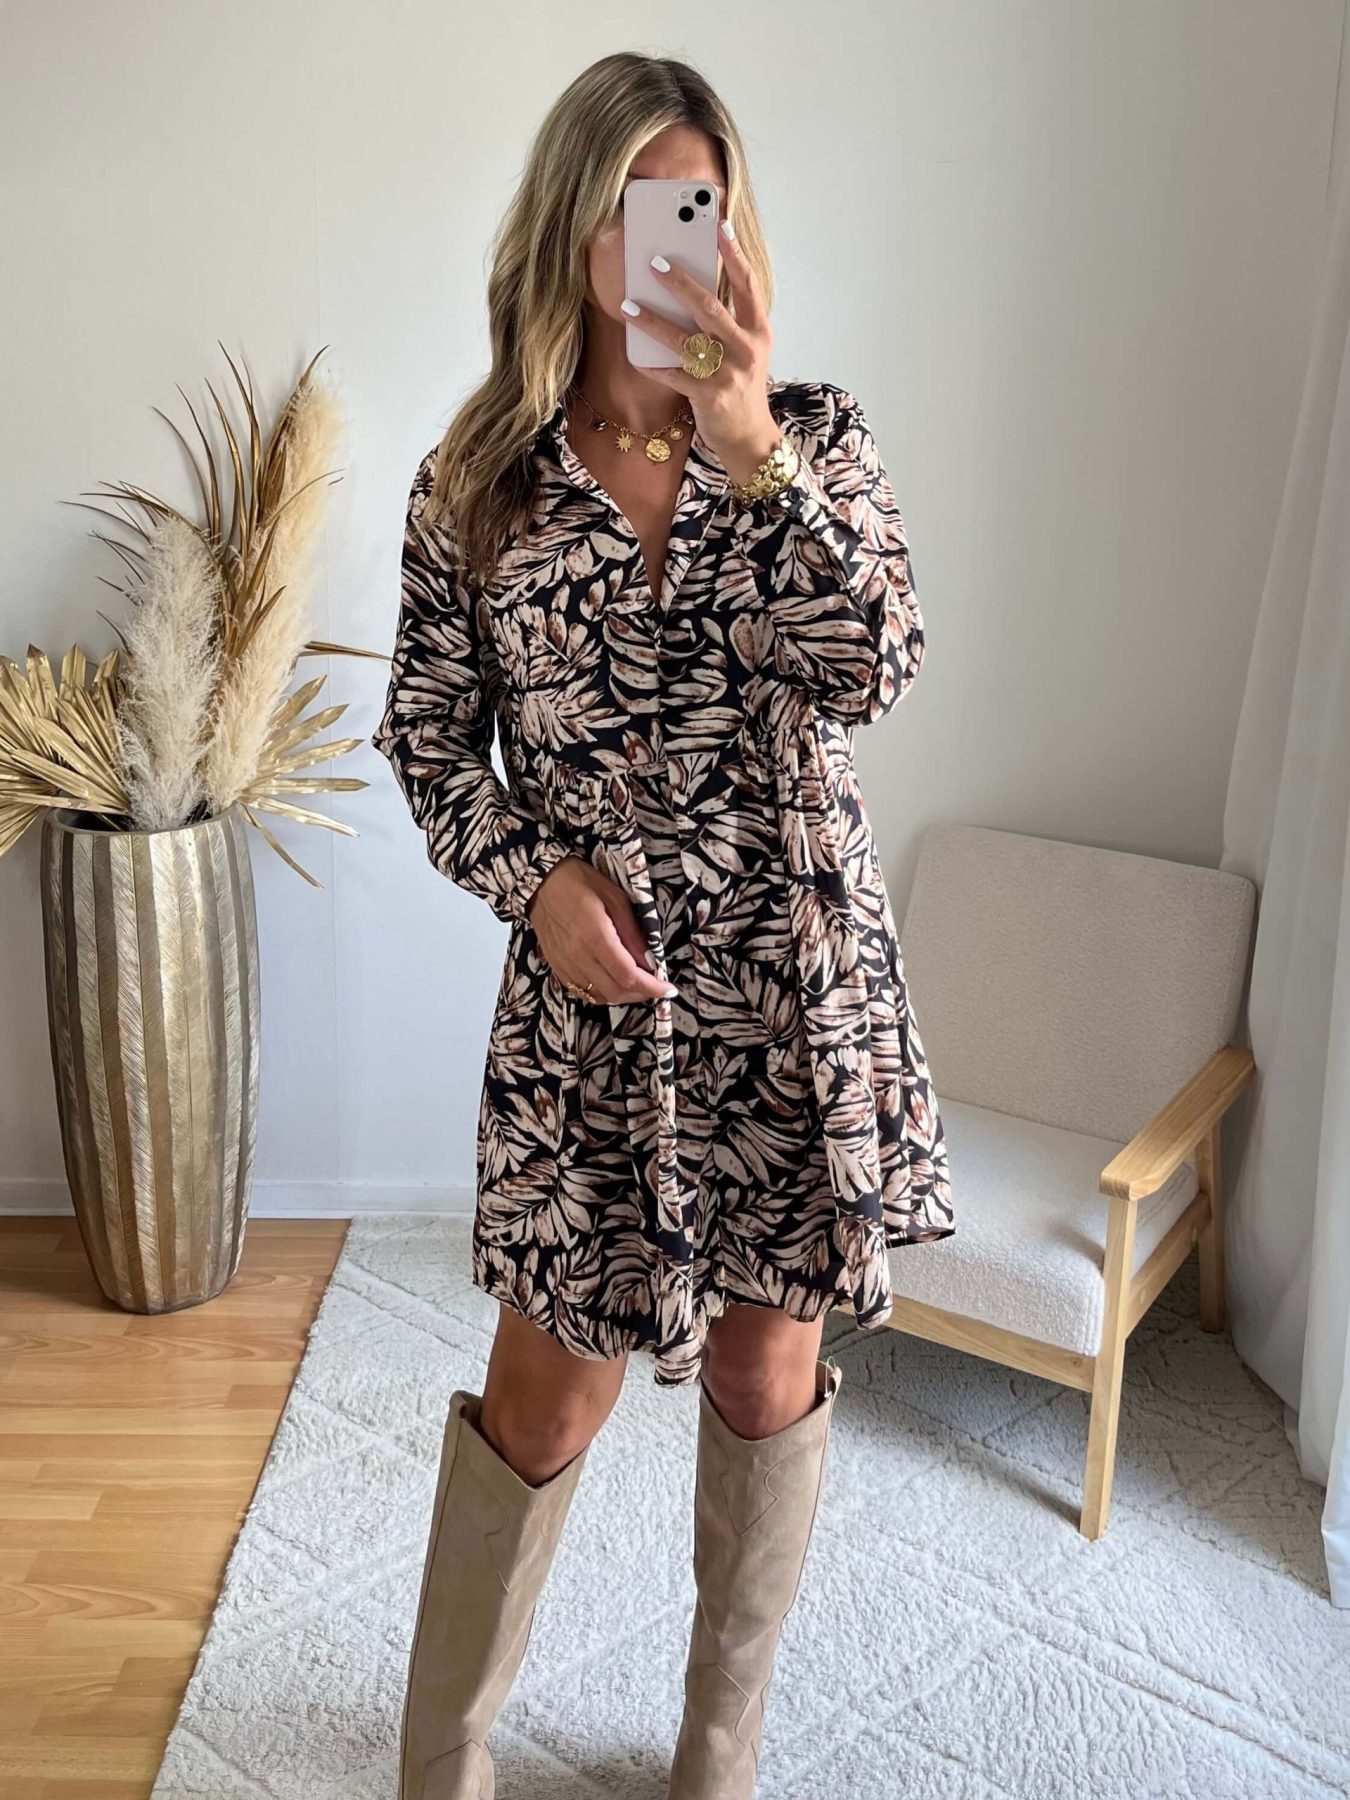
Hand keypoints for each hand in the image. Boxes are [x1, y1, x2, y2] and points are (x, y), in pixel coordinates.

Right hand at [526, 857, 677, 1005]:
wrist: (541, 882)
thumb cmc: (580, 883)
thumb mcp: (615, 898)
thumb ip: (632, 932)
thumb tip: (650, 961)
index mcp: (595, 936)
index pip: (628, 975)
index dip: (651, 987)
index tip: (668, 988)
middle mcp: (578, 956)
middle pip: (616, 991)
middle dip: (641, 994)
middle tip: (656, 987)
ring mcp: (565, 964)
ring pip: (599, 996)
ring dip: (623, 996)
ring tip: (638, 986)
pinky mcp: (556, 967)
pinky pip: (582, 992)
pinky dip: (603, 993)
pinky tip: (613, 983)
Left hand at [623, 219, 783, 486]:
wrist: (749, 437)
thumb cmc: (741, 386)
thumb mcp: (746, 349)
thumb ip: (728, 321)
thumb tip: (688, 287)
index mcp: (759, 331)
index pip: (748, 285)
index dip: (734, 254)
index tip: (719, 225)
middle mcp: (746, 349)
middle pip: (710, 307)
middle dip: (680, 282)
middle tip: (654, 261)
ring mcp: (728, 374)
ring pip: (684, 340)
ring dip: (653, 321)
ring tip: (628, 305)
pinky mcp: (709, 397)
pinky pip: (673, 375)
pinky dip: (653, 365)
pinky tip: (636, 354)